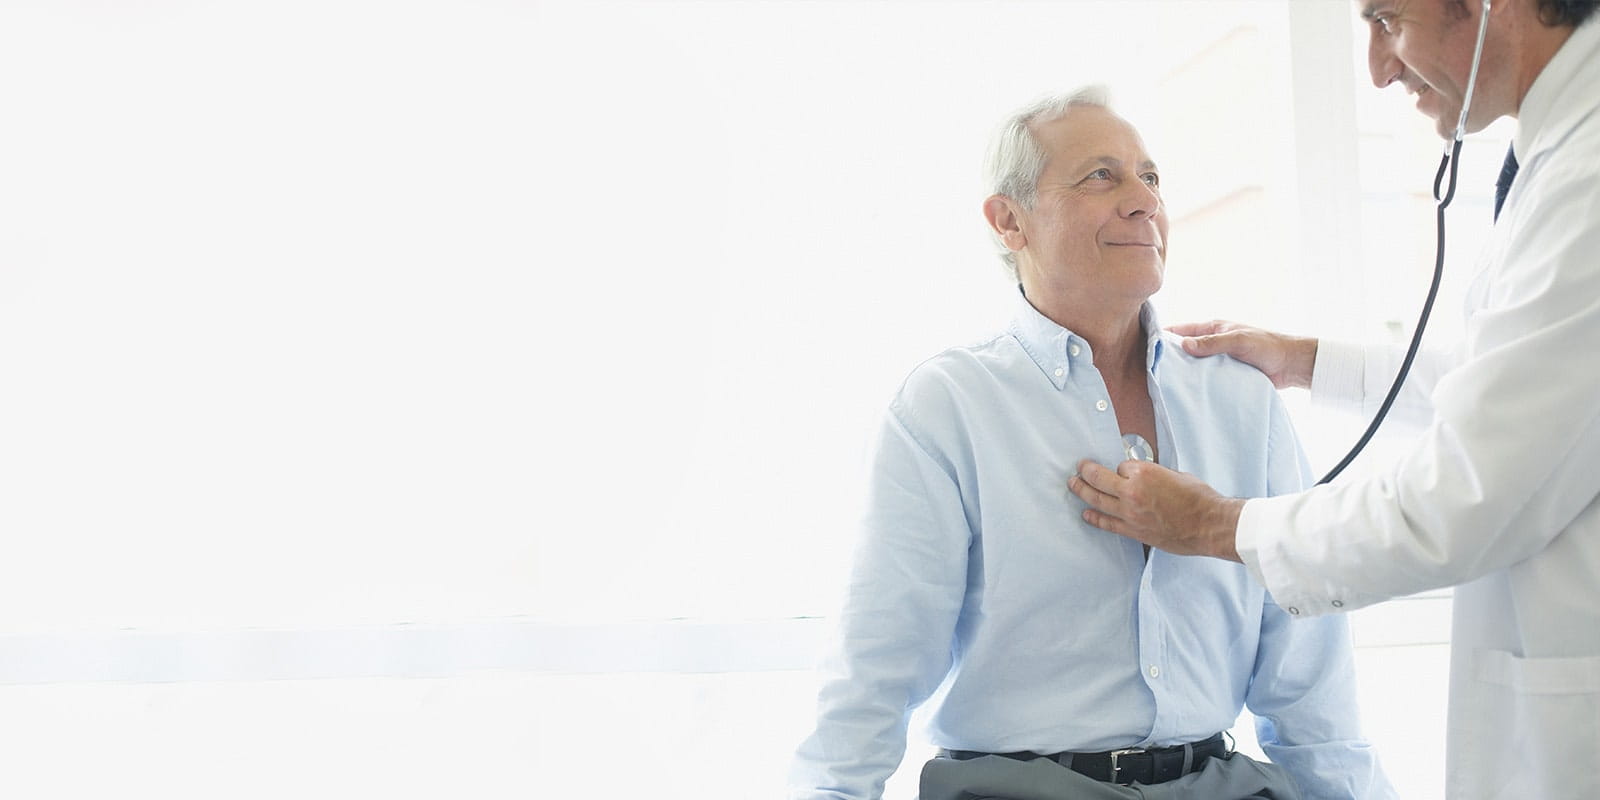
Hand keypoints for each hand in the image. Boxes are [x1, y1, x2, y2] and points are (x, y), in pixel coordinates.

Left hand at [1067, 459, 1245, 561]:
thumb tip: (1142, 477)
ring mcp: (1130, 513)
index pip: (1120, 466)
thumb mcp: (1176, 474)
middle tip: (1078, 469)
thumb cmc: (1199, 498)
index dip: (1122, 468)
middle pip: (1098, 479)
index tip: (1124, 470)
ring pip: (1097, 500)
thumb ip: (1154, 474)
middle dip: (1085, 472)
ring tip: (1073, 485)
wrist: (1209, 525)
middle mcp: (1132, 491)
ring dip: (1082, 491)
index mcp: (1145, 473)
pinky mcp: (1133, 531)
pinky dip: (1094, 518)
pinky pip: (1107, 523)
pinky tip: (1086, 514)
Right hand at [1167, 320, 1317, 389]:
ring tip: (1165, 386)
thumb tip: (1183, 345)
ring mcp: (1217, 361)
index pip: (1181, 330)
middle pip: (1184, 351)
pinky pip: (1206, 380)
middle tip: (1152, 372)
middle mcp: (1212, 344)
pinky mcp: (1225, 376)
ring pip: (1194, 367)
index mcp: (1213, 328)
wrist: (1291, 366)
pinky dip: (1198, 385)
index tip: (1147, 347)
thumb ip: (1213, 342)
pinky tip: (1187, 395)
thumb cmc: (1267, 346)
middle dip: (1170, 359)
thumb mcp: (1238, 340)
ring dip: (1184, 375)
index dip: (1164, 337)